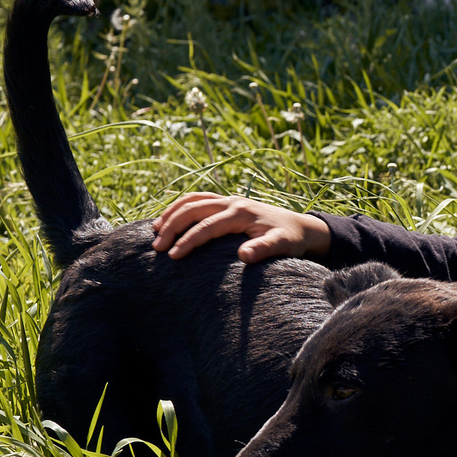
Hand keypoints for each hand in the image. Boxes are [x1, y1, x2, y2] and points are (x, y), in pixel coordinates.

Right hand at [151, 192, 331, 261]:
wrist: (301, 227)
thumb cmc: (290, 240)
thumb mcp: (282, 246)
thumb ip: (264, 250)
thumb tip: (243, 256)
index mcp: (241, 213)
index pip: (207, 225)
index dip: (188, 240)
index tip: (173, 257)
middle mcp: (232, 202)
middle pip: (193, 209)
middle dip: (172, 226)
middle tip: (157, 248)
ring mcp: (229, 200)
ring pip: (192, 200)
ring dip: (171, 213)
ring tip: (154, 231)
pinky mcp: (227, 203)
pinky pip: (198, 200)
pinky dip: (180, 207)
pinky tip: (169, 220)